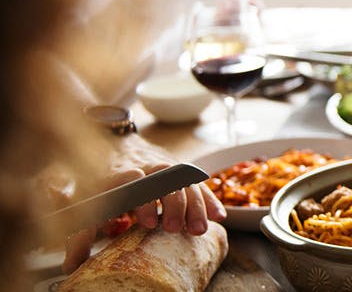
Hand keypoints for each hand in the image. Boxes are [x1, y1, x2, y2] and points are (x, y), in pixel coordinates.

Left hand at [62, 136, 225, 272]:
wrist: (117, 148)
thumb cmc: (100, 183)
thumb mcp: (83, 205)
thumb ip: (78, 233)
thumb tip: (72, 264)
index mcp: (120, 173)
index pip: (134, 179)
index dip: (143, 200)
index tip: (147, 221)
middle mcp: (146, 167)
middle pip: (166, 178)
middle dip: (173, 203)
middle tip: (173, 228)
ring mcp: (167, 169)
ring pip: (185, 181)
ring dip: (194, 205)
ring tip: (198, 230)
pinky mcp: (181, 174)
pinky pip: (199, 185)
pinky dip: (209, 200)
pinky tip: (218, 217)